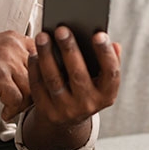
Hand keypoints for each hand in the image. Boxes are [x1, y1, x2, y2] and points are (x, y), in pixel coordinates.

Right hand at [0, 31, 35, 120]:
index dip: (43, 76)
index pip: (44, 58)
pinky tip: (5, 112)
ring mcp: (7, 62)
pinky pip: (17, 99)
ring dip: (23, 104)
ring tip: (13, 109)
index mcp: (15, 39)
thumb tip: (35, 74)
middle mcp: (14, 47)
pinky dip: (12, 110)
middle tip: (25, 103)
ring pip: (31, 89)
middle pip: (40, 75)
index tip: (39, 88)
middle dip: (34, 93)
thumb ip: (16, 56)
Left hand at [21, 26, 120, 149]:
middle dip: (69, 49)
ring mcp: (66, 110)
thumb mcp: (101, 81)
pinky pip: (38, 87)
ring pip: (54, 80)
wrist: (68, 121)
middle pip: (78, 74)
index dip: (105, 54)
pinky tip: (34, 53)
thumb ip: (109, 62)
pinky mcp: (47, 112)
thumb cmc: (86, 89)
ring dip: (47, 56)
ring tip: (43, 36)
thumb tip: (114, 44)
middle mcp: (88, 104)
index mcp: (107, 94)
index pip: (111, 73)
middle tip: (61, 29)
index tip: (98, 34)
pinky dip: (35, 68)